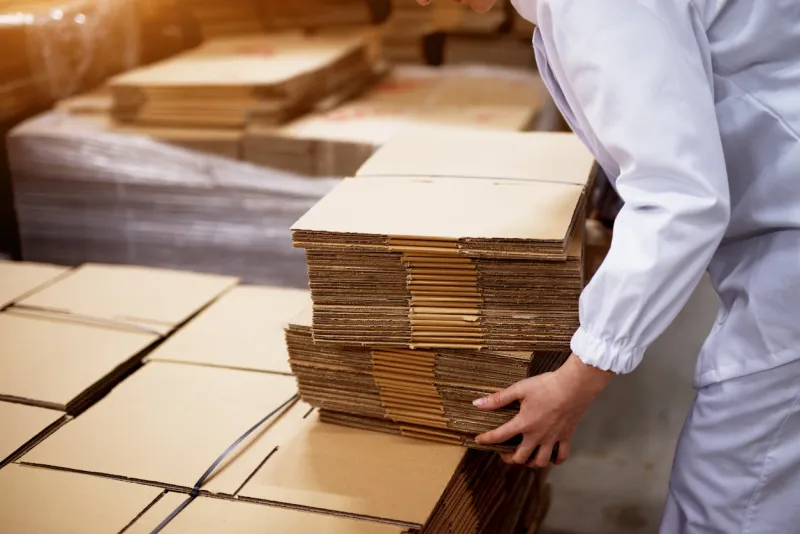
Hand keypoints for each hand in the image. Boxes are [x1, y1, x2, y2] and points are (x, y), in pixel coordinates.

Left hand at [473, 353, 611, 466]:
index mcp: (524, 424)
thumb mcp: (520, 389)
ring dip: (531, 462)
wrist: (575, 386)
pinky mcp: (566, 436)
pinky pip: (561, 456)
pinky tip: (550, 456)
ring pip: (541, 461)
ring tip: (526, 456)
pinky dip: (555, 460)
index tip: (479, 440)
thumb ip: (499, 398)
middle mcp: (537, 436)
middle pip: (521, 457)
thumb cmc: (547, 385)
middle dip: (509, 458)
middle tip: (504, 452)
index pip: (500, 436)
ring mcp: (552, 438)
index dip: (487, 439)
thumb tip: (478, 403)